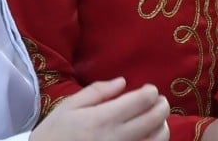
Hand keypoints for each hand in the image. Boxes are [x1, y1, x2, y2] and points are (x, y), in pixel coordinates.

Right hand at [32, 78, 169, 140]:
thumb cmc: (55, 134)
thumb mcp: (69, 107)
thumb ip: (97, 92)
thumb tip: (123, 82)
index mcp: (103, 119)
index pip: (142, 101)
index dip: (151, 91)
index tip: (147, 90)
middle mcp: (118, 137)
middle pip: (156, 118)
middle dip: (162, 105)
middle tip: (158, 101)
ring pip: (158, 139)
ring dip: (162, 126)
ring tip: (155, 120)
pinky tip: (148, 137)